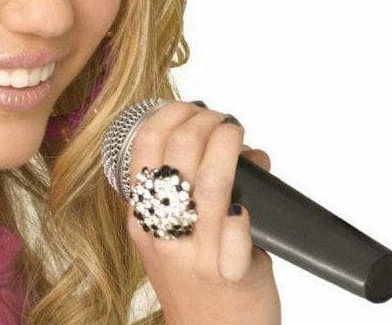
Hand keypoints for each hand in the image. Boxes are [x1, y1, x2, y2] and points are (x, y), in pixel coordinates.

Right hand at [123, 100, 280, 324]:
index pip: (142, 150)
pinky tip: (248, 202)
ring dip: (228, 149)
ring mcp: (195, 254)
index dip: (168, 116)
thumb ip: (200, 193)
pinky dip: (243, 209)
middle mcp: (162, 233)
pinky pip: (236, 233)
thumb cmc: (197, 283)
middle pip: (176, 157)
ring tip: (238, 135)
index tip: (191, 108)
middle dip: (204, 124)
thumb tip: (249, 153)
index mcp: (142, 218)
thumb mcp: (177, 236)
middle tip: (224, 121)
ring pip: (209, 186)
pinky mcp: (230, 275)